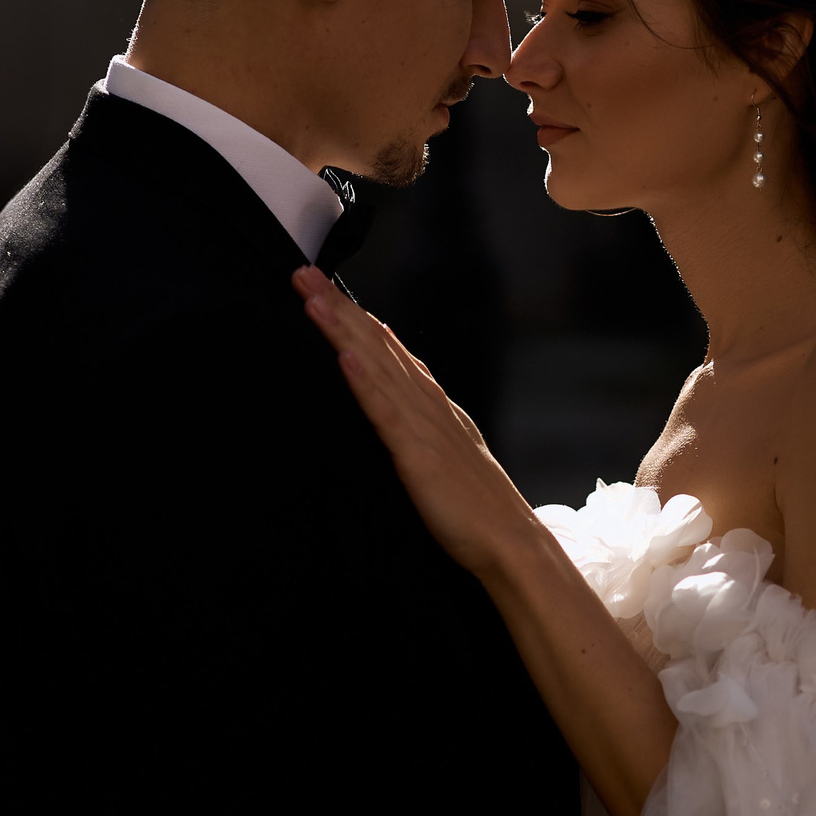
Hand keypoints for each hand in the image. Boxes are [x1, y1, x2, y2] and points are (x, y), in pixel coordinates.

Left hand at [293, 267, 535, 576]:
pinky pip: (387, 413)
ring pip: (377, 366)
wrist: (511, 542)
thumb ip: (420, 431)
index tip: (323, 288)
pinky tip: (345, 356)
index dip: (355, 318)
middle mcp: (429, 404)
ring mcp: (424, 425)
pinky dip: (366, 382)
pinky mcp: (418, 454)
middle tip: (303, 272)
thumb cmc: (475, 510)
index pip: (390, 350)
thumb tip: (394, 406)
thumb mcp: (443, 459)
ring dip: (343, 330)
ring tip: (312, 297)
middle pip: (378, 346)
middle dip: (339, 308)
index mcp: (433, 406)